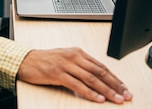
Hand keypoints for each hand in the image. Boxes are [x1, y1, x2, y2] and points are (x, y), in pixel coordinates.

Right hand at [17, 48, 132, 103]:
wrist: (26, 60)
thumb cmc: (46, 60)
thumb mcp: (66, 59)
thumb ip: (81, 65)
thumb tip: (98, 77)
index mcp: (78, 52)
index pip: (101, 66)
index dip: (115, 78)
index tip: (124, 87)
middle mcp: (74, 56)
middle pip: (99, 72)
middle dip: (115, 85)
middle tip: (125, 95)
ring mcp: (66, 64)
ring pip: (91, 79)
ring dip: (106, 90)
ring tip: (116, 99)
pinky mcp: (58, 74)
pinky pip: (77, 85)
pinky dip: (89, 93)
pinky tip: (98, 98)